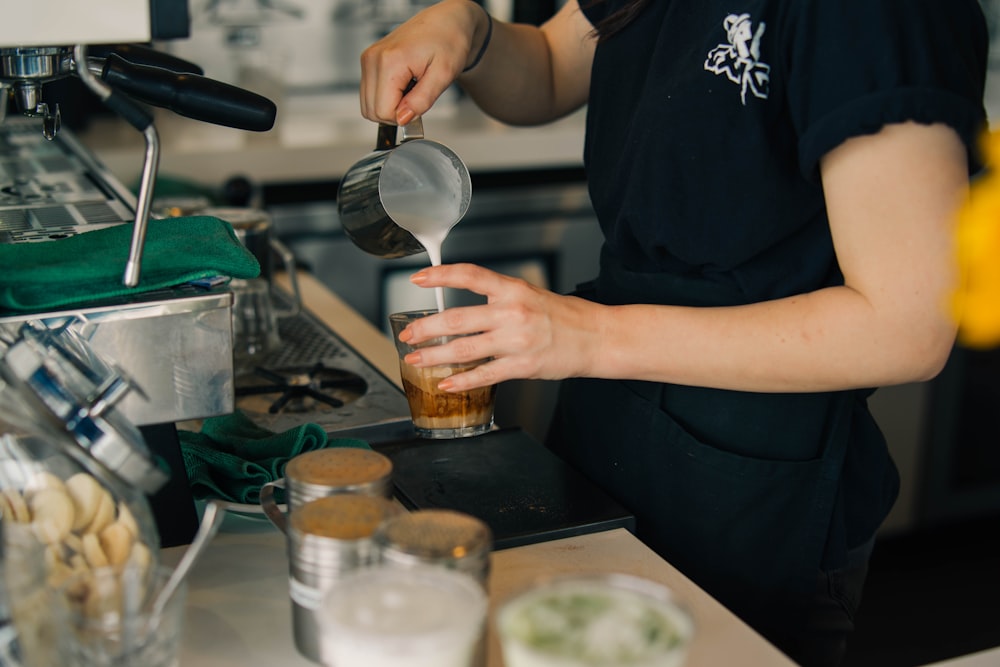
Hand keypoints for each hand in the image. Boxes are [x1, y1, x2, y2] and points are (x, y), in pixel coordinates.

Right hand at [360, 0, 487, 125]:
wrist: (447, 21)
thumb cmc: (449, 40)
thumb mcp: (443, 75)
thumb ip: (422, 100)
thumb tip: (403, 119)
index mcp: (390, 61)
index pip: (383, 111)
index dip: (403, 116)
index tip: (419, 105)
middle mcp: (373, 58)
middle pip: (372, 111)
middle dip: (396, 113)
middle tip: (416, 97)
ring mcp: (369, 59)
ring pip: (368, 105)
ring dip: (390, 106)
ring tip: (411, 89)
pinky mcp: (369, 61)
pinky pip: (370, 94)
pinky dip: (386, 97)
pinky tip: (403, 86)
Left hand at [397, 263, 604, 390]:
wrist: (596, 337)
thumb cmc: (563, 316)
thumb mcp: (529, 295)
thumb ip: (498, 299)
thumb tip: (464, 309)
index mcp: (513, 289)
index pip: (470, 276)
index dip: (440, 276)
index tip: (418, 278)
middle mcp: (512, 312)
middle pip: (457, 319)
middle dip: (425, 329)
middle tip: (407, 335)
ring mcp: (517, 341)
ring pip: (464, 349)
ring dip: (434, 356)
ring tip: (416, 359)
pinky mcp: (523, 365)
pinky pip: (485, 374)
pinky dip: (462, 381)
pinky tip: (446, 384)